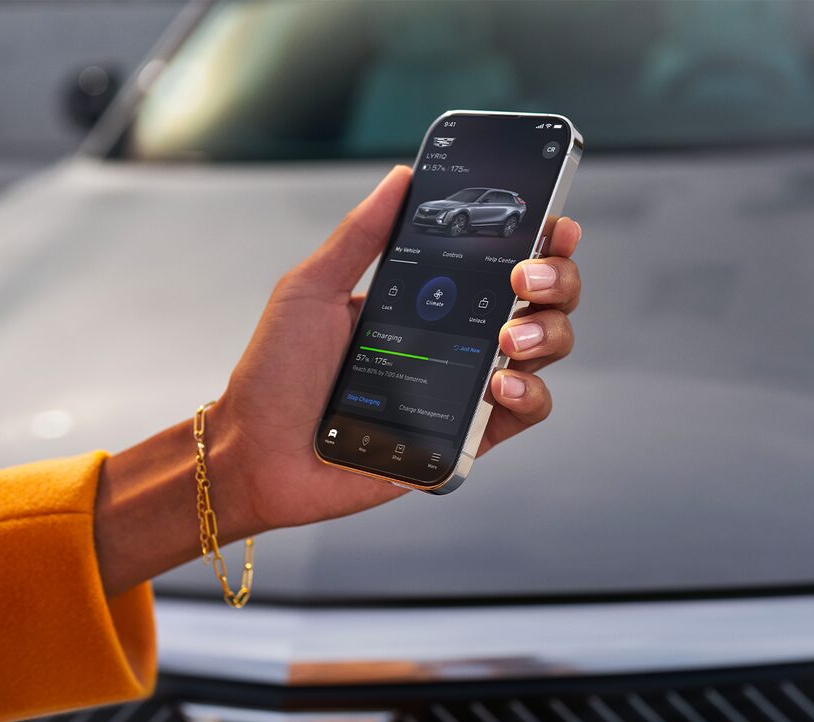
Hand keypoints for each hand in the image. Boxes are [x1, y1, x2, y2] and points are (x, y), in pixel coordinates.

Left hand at [214, 165, 582, 528]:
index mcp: (428, 299)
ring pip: (547, 349)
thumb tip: (401, 177)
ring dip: (548, 332)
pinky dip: (530, 393)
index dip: (539, 241)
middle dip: (555, 279)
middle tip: (524, 279)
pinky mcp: (469, 436)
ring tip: (511, 336)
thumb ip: (360, 235)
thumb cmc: (275, 375)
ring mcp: (467, 386)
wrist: (258, 452)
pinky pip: (526, 411)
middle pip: (542, 300)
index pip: (501, 262)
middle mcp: (458, 338)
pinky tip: (502, 383)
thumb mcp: (311, 289)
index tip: (552, 223)